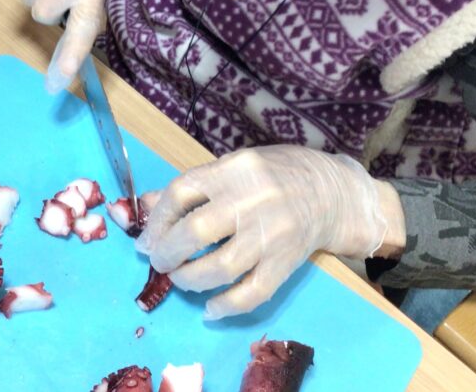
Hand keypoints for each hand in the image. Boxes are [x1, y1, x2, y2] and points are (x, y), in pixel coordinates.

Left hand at [135, 145, 403, 319]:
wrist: (332, 192)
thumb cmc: (274, 175)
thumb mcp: (233, 167)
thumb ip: (192, 187)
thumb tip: (143, 207)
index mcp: (235, 169)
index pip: (182, 192)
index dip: (157, 219)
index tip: (146, 238)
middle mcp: (253, 199)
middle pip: (197, 231)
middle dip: (168, 253)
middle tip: (160, 262)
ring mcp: (272, 233)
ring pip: (221, 267)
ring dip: (190, 280)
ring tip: (181, 279)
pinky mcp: (287, 262)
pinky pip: (252, 293)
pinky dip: (225, 306)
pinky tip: (209, 308)